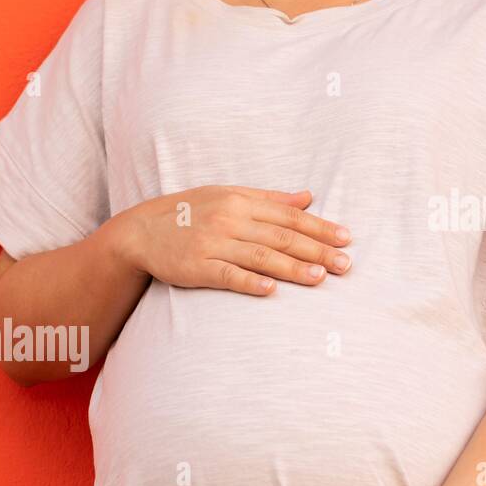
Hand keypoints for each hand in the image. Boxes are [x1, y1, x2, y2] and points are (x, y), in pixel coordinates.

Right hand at [114, 186, 351, 295]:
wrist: (140, 231)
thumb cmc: (188, 212)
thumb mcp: (227, 195)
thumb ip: (268, 198)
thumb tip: (308, 196)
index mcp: (240, 200)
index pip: (288, 215)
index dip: (319, 227)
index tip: (345, 238)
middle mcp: (229, 220)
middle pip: (281, 236)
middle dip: (315, 250)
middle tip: (344, 264)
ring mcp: (212, 244)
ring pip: (260, 256)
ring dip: (292, 268)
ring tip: (319, 278)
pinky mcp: (197, 267)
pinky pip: (227, 275)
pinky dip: (249, 282)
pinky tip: (270, 290)